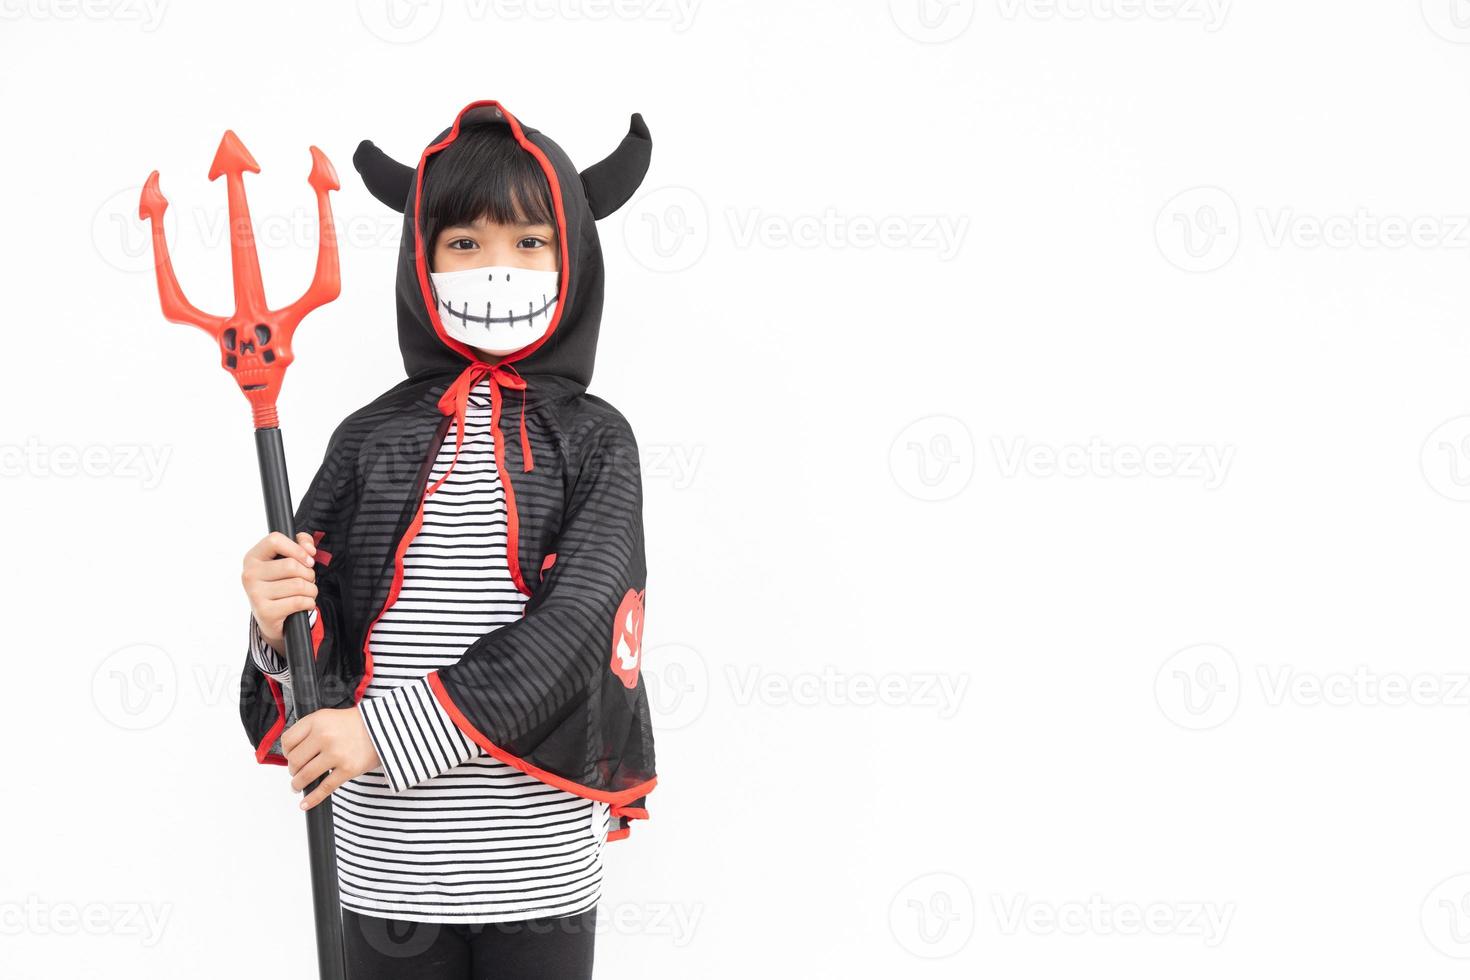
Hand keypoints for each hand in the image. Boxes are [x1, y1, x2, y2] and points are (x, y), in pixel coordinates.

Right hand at [242, 531, 317, 651]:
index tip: (308, 559)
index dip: (297, 549)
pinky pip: (298, 602)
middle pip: (291, 566)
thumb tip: (309, 549)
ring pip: (298, 585)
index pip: (274, 540)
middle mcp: (249, 574)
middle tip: (308, 580)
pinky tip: (306, 604)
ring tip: (307, 592)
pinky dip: (309, 602)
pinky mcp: (265, 612)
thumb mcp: (286, 559)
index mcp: (253, 557)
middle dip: (309, 574)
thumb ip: (301, 543)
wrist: (269, 616)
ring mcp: (255, 594)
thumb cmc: (280, 583)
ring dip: (312, 590)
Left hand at [282, 707, 381, 810]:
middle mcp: (324, 736)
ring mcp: (336, 754)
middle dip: (293, 770)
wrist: (387, 728)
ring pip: (305, 776)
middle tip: (297, 772)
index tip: (290, 757)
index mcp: (317, 721)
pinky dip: (312, 799)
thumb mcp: (329, 717)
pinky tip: (305, 804)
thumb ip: (310, 730)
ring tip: (298, 786)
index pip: (288, 741)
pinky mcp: (348, 769)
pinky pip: (324, 788)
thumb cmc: (357, 724)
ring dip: (298, 784)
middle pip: (294, 761)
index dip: (286, 752)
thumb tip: (292, 753)